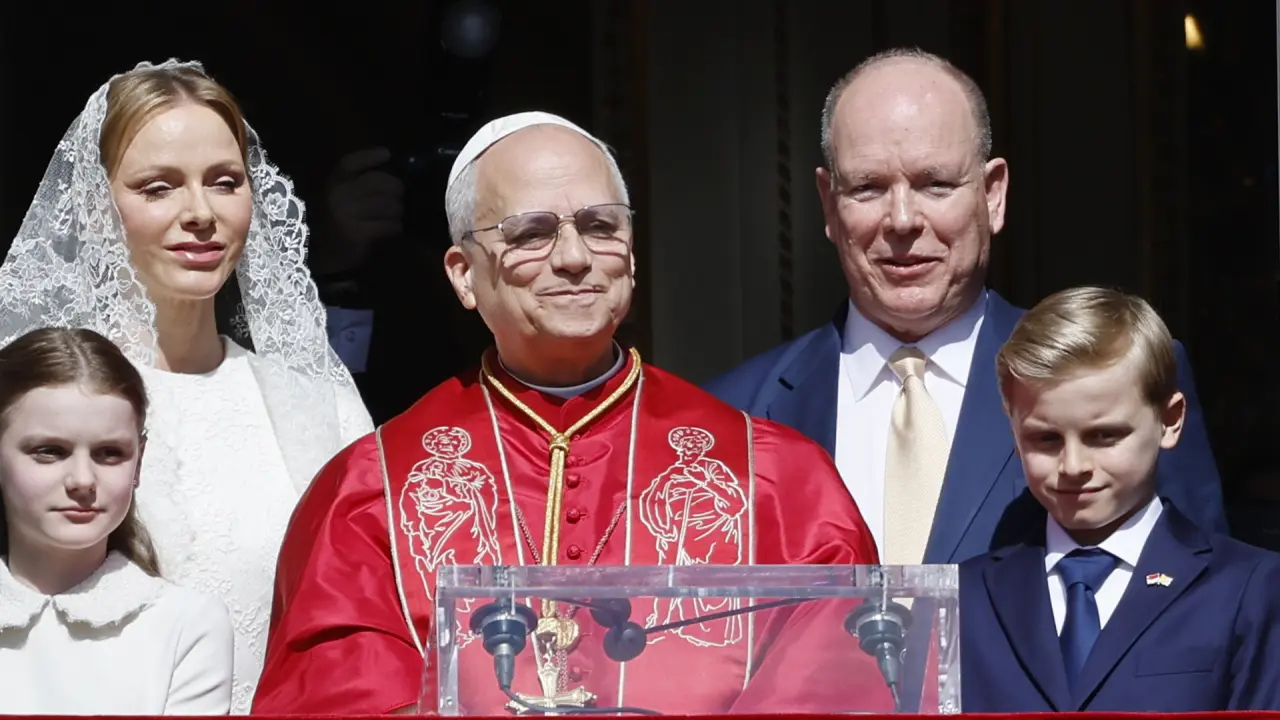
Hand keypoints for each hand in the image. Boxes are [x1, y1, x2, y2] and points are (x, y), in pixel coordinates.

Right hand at [313, 147, 404, 274]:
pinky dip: (395, 226)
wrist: (314, 255)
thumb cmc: (330, 222)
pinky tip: (394, 228)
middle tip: (400, 196)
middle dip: (396, 188)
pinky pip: (387, 225)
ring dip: (398, 210)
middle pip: (378, 182)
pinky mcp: (356, 234)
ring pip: (387, 204)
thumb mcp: (335, 197)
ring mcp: (347, 214)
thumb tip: (388, 173)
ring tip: (397, 214)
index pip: (351, 163)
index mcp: (331, 183)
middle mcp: (338, 195)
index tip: (387, 155)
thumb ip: (354, 184)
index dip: (370, 156)